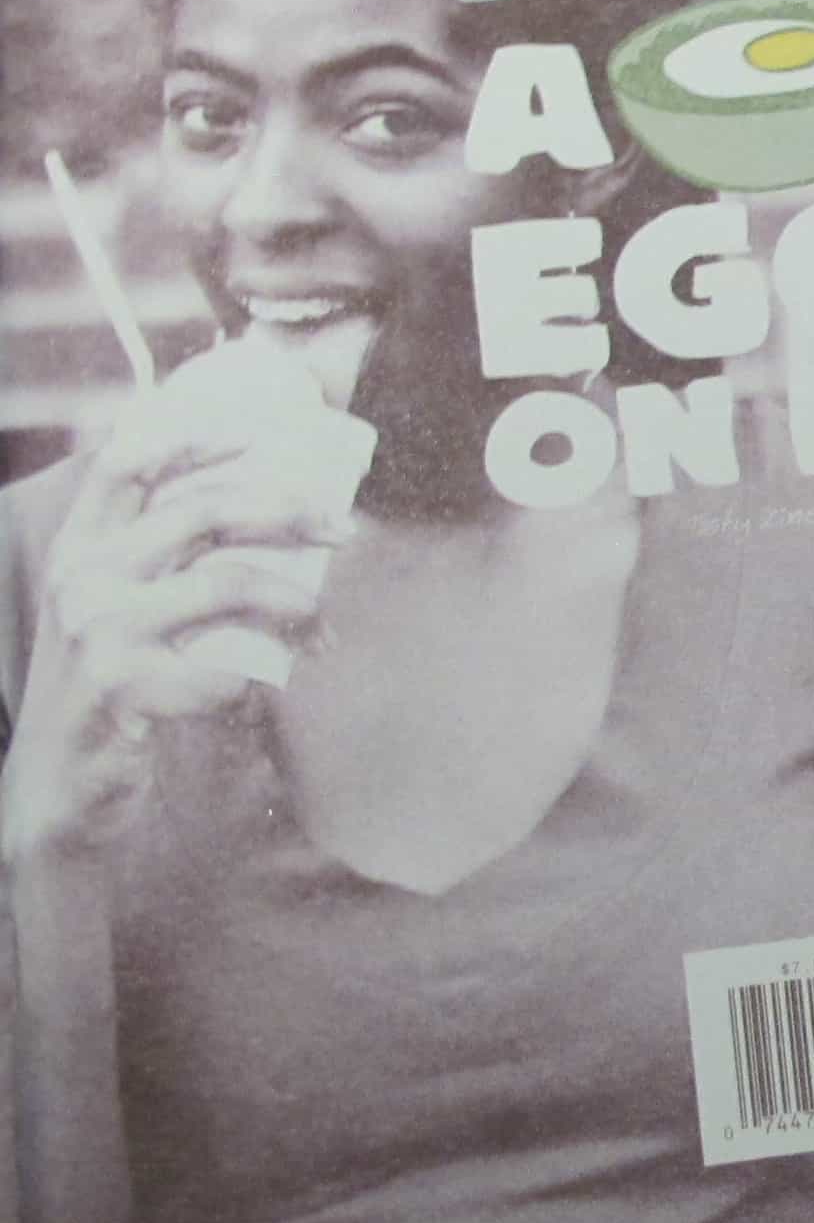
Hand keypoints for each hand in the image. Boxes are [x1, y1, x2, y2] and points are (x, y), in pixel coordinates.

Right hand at [0, 396, 342, 862]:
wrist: (60, 787)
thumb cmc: (116, 691)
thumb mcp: (122, 612)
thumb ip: (169, 565)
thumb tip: (275, 515)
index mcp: (81, 548)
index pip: (127, 463)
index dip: (194, 437)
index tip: (264, 435)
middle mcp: (80, 576)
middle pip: (202, 512)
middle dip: (288, 512)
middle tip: (345, 529)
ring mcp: (95, 630)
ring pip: (226, 584)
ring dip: (295, 601)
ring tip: (324, 628)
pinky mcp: (118, 685)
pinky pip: (221, 670)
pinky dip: (259, 679)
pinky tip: (264, 690)